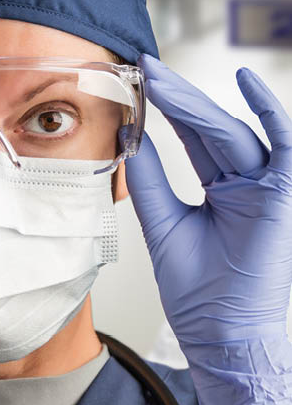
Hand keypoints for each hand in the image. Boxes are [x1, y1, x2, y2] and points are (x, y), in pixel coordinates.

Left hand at [126, 54, 291, 404]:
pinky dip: (271, 114)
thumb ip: (149, 183)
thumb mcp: (163, 226)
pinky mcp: (282, 197)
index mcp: (220, 193)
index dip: (168, 111)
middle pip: (210, 131)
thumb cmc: (198, 294)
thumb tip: (128, 141)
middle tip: (146, 70)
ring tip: (161, 80)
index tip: (140, 83)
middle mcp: (245, 186)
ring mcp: (266, 190)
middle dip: (177, 99)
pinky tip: (248, 85)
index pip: (193, 141)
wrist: (218, 334)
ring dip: (196, 106)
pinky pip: (282, 148)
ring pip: (232, 136)